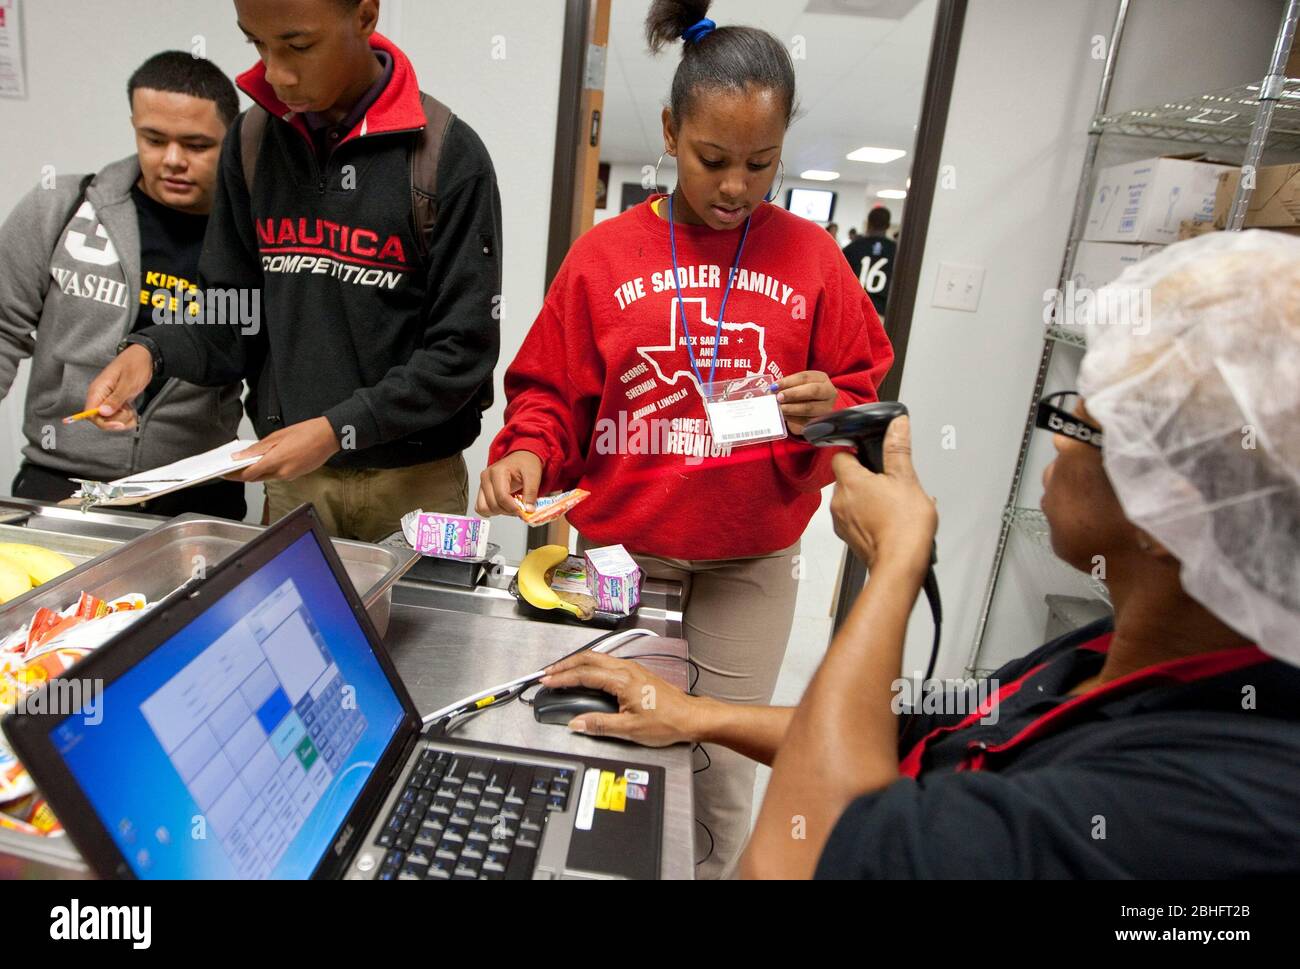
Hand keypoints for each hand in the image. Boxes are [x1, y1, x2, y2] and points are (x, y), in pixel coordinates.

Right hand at [83, 344, 152, 430]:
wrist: (144, 357)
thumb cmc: (135, 365)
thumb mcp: (128, 383)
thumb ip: (115, 399)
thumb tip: (102, 412)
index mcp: (97, 390)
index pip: (90, 414)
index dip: (103, 422)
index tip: (118, 424)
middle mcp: (100, 396)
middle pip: (101, 419)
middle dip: (117, 420)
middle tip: (128, 411)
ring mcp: (108, 399)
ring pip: (111, 419)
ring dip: (124, 419)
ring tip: (131, 408)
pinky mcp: (116, 402)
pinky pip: (119, 416)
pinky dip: (127, 417)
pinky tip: (132, 410)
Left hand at [227, 418, 339, 482]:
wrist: (329, 436)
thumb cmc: (307, 432)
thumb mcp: (278, 436)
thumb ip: (258, 448)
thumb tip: (241, 456)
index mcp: (276, 461)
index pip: (248, 474)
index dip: (234, 475)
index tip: (224, 473)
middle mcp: (282, 472)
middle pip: (256, 478)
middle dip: (243, 474)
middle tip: (233, 467)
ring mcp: (291, 476)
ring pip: (268, 477)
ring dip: (258, 472)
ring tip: (250, 461)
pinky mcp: (297, 475)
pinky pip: (279, 475)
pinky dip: (271, 470)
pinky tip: (269, 461)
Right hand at [475, 450, 542, 517]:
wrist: (522, 457)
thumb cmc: (526, 463)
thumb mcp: (533, 476)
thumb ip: (531, 493)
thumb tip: (528, 510)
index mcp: (498, 472)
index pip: (502, 497)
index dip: (513, 508)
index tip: (523, 512)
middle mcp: (486, 477)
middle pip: (493, 504)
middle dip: (508, 511)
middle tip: (520, 509)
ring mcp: (483, 484)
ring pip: (484, 508)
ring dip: (500, 512)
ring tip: (512, 507)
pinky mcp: (483, 490)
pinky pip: (481, 507)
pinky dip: (492, 511)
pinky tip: (504, 507)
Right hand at [539, 651, 701, 745]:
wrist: (690, 717)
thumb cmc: (666, 722)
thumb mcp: (629, 730)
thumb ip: (599, 725)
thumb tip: (576, 723)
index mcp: (622, 680)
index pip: (584, 674)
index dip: (562, 678)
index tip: (546, 682)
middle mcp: (626, 669)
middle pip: (588, 658)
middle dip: (565, 664)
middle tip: (547, 673)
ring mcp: (632, 668)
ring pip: (598, 658)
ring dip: (577, 663)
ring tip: (562, 672)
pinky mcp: (636, 672)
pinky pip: (607, 663)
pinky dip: (590, 666)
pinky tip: (585, 673)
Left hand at [775, 371, 837, 434]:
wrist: (813, 410)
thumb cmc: (802, 395)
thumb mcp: (797, 387)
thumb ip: (786, 387)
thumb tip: (771, 391)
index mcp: (821, 378)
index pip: (804, 377)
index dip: (788, 381)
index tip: (774, 386)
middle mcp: (829, 392)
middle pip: (812, 391)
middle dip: (793, 394)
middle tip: (778, 398)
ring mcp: (827, 408)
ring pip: (809, 408)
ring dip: (791, 408)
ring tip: (778, 408)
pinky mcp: (821, 422)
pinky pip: (806, 421)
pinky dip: (792, 418)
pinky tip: (782, 416)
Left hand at [829, 415, 936, 574]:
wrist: (900, 565)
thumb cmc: (903, 527)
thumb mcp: (906, 479)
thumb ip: (898, 449)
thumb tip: (897, 425)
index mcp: (849, 482)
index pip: (840, 455)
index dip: (856, 452)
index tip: (872, 456)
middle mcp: (839, 501)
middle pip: (847, 478)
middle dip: (867, 477)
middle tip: (890, 482)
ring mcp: (841, 522)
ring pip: (851, 499)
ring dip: (868, 498)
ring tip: (893, 504)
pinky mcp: (849, 538)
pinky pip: (855, 519)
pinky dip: (868, 517)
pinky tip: (889, 520)